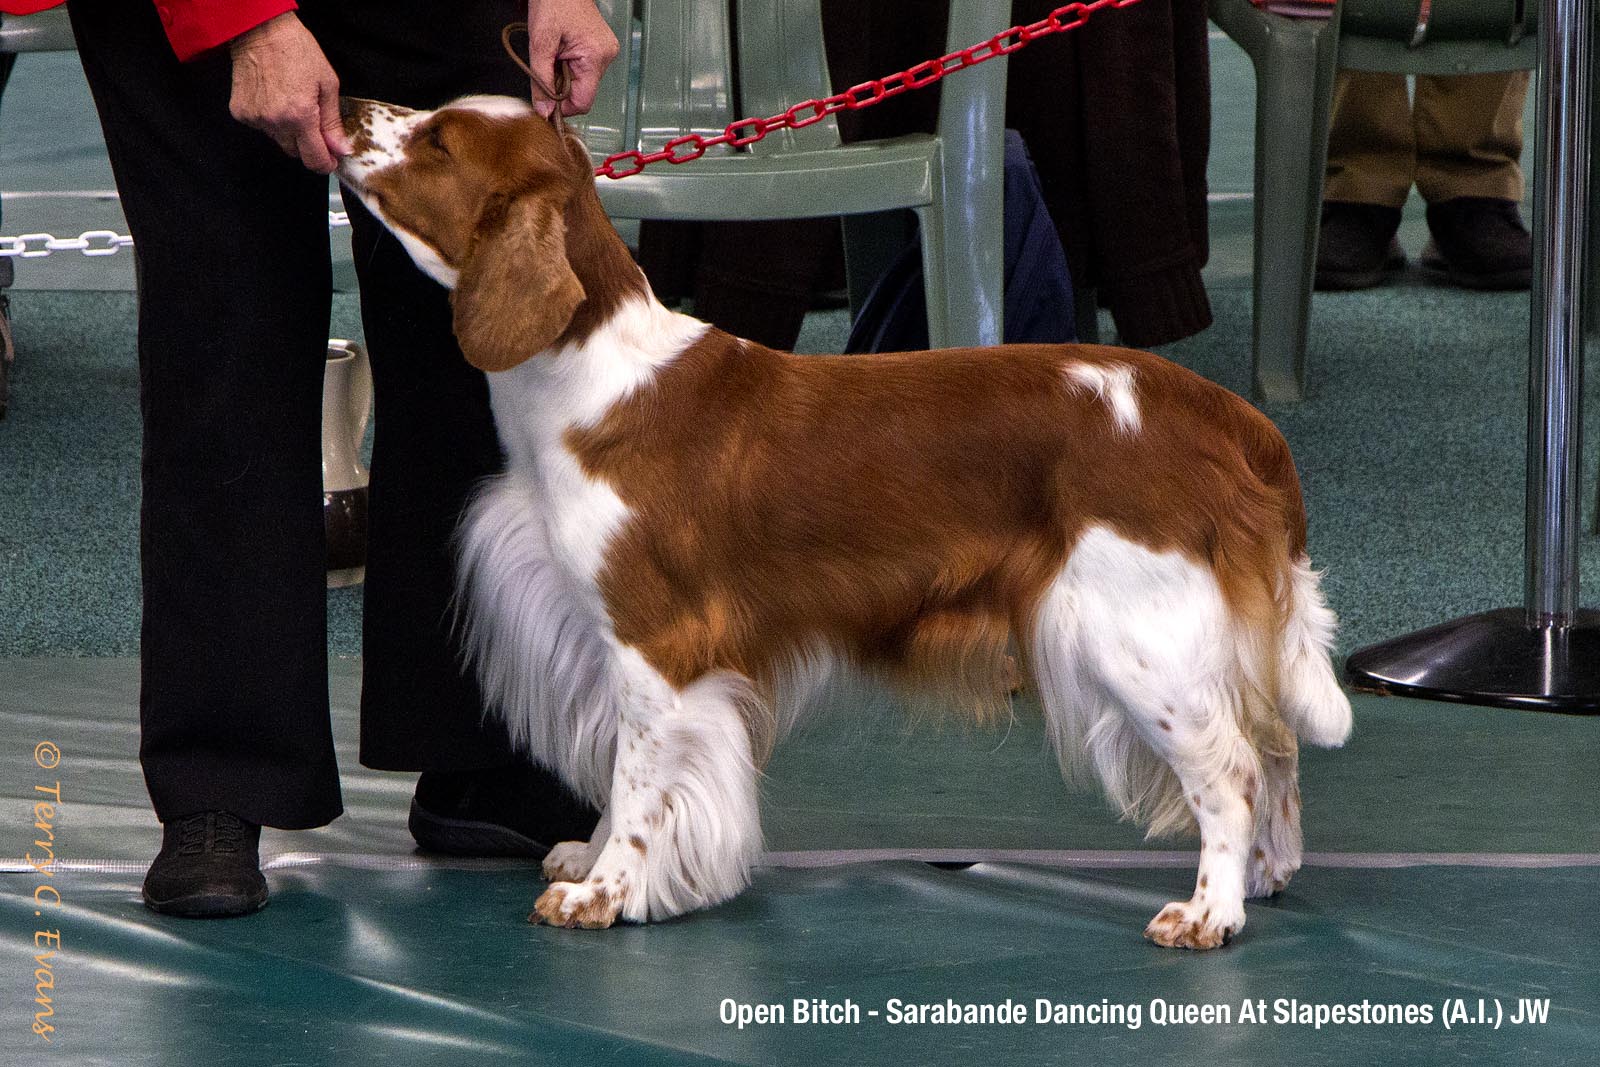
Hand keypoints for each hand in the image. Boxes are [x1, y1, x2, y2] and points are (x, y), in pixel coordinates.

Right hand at [228, 13, 350, 173]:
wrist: (261, 31)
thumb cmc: (297, 51)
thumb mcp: (327, 84)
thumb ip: (333, 122)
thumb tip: (340, 149)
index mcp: (300, 116)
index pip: (313, 159)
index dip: (325, 164)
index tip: (331, 160)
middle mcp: (275, 122)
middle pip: (296, 153)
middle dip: (308, 144)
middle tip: (313, 121)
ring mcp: (255, 118)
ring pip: (279, 140)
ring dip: (289, 131)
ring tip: (291, 102)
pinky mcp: (241, 113)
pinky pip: (262, 128)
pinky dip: (270, 120)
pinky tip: (274, 99)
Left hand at [525, 0, 619, 116]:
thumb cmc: (553, 2)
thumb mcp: (540, 44)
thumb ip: (541, 81)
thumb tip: (544, 111)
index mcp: (595, 56)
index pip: (583, 102)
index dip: (563, 107)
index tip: (546, 103)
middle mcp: (606, 56)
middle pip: (583, 93)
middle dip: (561, 87)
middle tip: (547, 66)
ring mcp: (606, 53)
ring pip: (583, 83)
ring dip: (565, 77)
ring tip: (555, 54)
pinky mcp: (601, 49)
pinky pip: (585, 71)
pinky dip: (570, 68)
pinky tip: (562, 52)